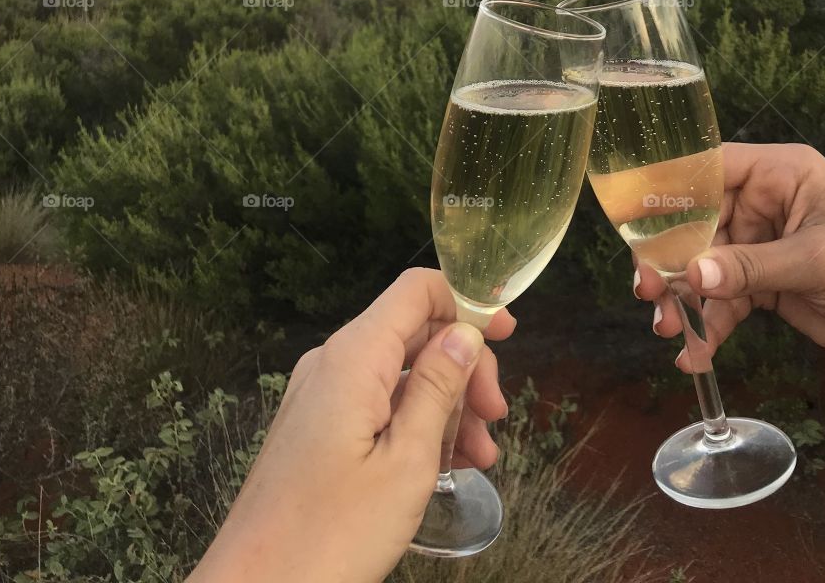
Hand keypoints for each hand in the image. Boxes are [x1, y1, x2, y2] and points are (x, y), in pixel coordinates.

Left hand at [188, 268, 514, 582]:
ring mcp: (320, 395)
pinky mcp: (316, 427)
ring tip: (480, 457)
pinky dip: (414, 423)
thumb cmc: (332, 534)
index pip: (417, 290)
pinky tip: (446, 463)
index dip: (467, 302)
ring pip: (398, 373)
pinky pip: (376, 404)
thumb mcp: (406, 462)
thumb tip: (463, 333)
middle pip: (413, 332)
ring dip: (446, 404)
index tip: (508, 335)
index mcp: (353, 357)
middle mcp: (332, 362)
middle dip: (463, 367)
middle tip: (496, 418)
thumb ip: (437, 389)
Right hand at [635, 143, 824, 422]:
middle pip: (697, 223)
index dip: (668, 190)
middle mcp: (764, 203)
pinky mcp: (765, 285)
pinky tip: (695, 354)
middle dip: (671, 260)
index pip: (709, 168)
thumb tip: (691, 274)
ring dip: (684, 300)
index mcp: (778, 174)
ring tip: (668, 330)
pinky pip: (724, 301)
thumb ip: (750, 267)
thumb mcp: (816, 261)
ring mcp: (762, 245)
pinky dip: (709, 326)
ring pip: (704, 266)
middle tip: (648, 291)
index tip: (632, 222)